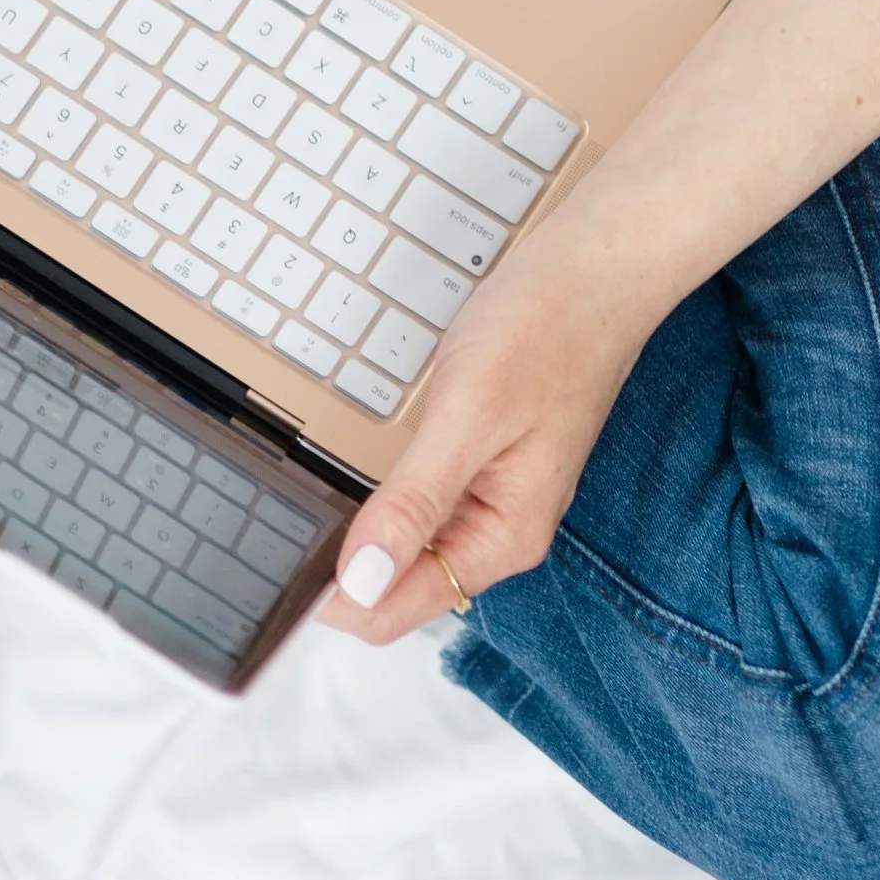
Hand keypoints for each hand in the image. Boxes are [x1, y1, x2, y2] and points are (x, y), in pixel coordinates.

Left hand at [314, 219, 655, 645]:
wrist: (599, 268)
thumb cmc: (549, 328)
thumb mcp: (468, 416)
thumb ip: (413, 505)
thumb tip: (360, 582)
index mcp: (504, 538)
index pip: (394, 612)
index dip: (330, 596)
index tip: (280, 555)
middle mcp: (501, 532)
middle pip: (395, 589)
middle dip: (339, 568)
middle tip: (281, 518)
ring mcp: (493, 500)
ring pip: (404, 551)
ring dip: (359, 535)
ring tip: (308, 497)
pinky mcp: (483, 467)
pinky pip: (420, 510)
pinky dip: (382, 501)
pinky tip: (356, 471)